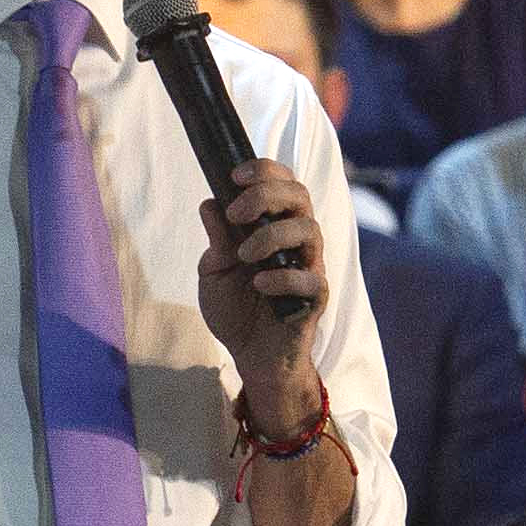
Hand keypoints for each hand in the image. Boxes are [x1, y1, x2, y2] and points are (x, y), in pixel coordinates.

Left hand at [196, 156, 333, 396]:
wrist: (250, 355)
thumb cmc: (236, 308)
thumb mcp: (214, 271)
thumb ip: (217, 239)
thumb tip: (210, 203)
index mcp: (274, 225)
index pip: (282, 182)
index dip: (263, 171)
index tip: (234, 177)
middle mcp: (296, 239)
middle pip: (300, 195)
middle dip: (266, 194)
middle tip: (237, 214)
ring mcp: (309, 266)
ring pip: (309, 229)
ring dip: (272, 235)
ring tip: (244, 256)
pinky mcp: (315, 298)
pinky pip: (311, 278)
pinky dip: (283, 277)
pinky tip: (259, 284)